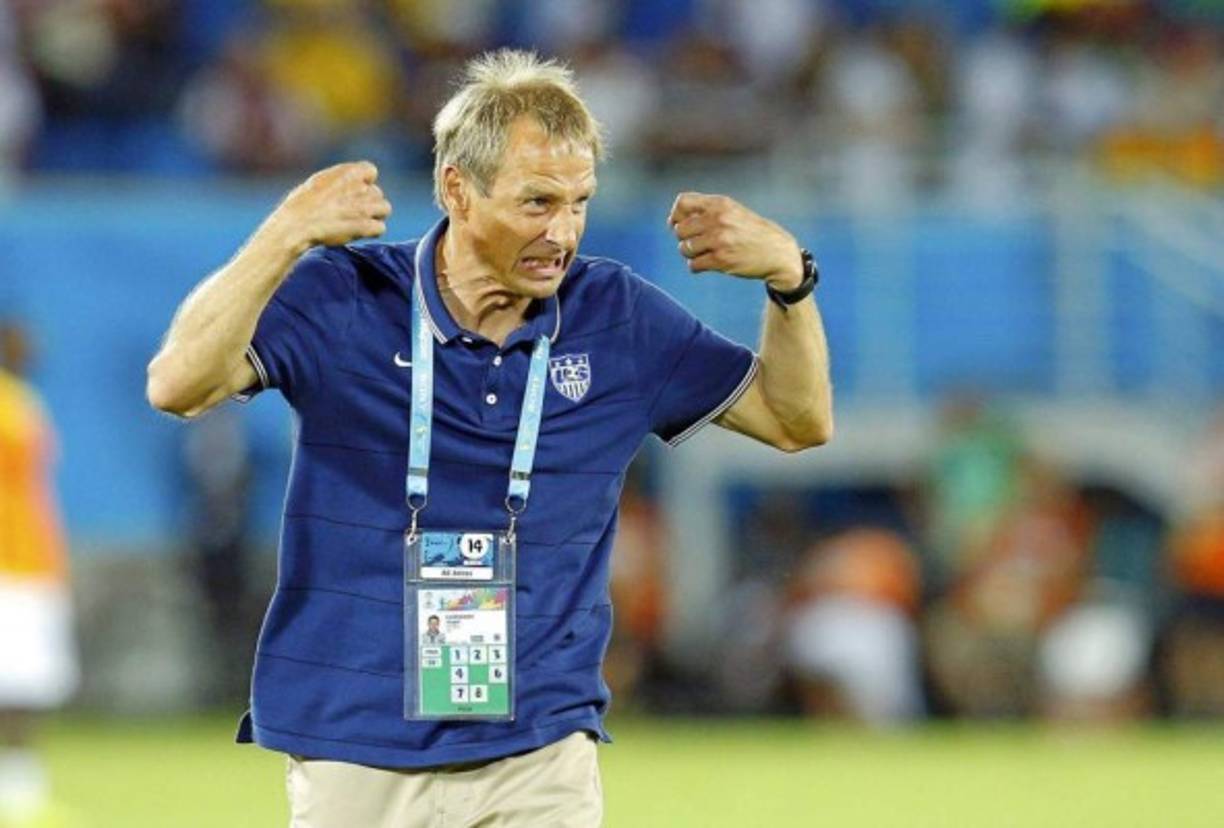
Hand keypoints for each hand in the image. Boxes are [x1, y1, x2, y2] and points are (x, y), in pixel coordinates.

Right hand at [269, 161, 392, 252]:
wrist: (297, 225)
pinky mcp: (365, 226)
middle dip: (368, 203)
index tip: (354, 192)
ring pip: (385, 209)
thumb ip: (337, 180)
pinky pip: (380, 228)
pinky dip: (372, 231)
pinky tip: (360, 233)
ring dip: (375, 216)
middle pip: (377, 193)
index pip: (370, 170)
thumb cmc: (301, 205)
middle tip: (353, 213)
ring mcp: (365, 207)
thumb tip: (345, 184)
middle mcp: (360, 187)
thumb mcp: (318, 182)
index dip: (365, 182)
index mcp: (348, 173)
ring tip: (360, 223)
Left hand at [668, 192, 802, 290]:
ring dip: (691, 254)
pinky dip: (697, 266)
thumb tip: (673, 220)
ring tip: (705, 253)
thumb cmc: (752, 232)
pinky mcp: (721, 260)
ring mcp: (719, 240)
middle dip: (684, 239)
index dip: (676, 216)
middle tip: (697, 243)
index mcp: (720, 204)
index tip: (679, 225)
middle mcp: (718, 219)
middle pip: (679, 229)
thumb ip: (707, 211)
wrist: (778, 253)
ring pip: (685, 248)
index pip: (682, 203)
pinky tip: (708, 264)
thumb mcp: (733, 212)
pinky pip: (694, 265)